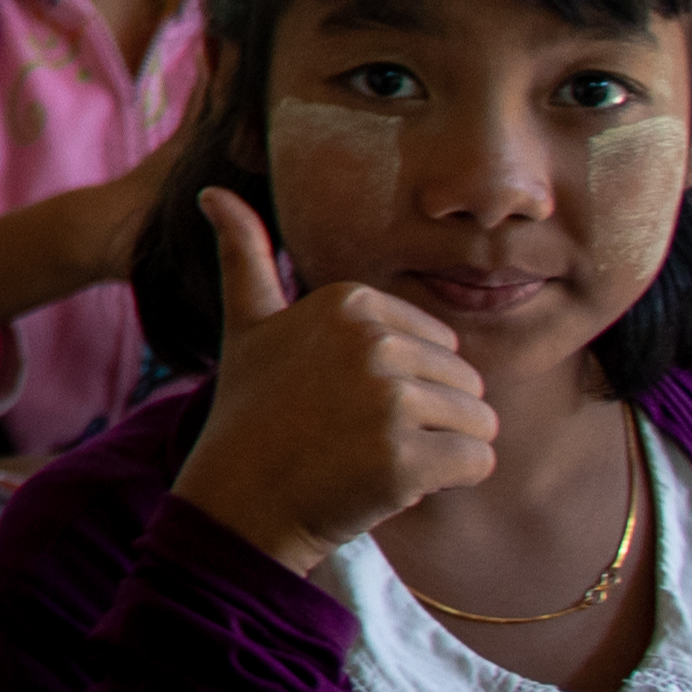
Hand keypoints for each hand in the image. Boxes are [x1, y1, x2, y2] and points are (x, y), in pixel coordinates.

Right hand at [173, 195, 497, 574]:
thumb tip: (214, 189)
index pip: (440, 344)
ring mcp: (389, 399)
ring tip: (373, 459)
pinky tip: (391, 484)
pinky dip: (447, 482)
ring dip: (440, 452)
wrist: (238, 501)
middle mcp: (373, 341)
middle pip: (464, 382)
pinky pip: (478, 462)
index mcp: (348, 302)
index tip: (342, 400)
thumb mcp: (246, 324)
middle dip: (427, 419)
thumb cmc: (250, 412)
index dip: (404, 383)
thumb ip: (244, 254)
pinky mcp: (405, 457)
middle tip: (356, 436)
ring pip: (478, 422)